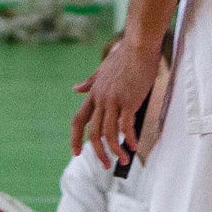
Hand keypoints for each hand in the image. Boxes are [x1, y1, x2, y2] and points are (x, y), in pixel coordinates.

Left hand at [72, 35, 159, 168]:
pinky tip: (135, 146)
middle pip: (93, 132)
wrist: (137, 47)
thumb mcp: (101, 71)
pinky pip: (126, 125)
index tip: (76, 152)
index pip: (78, 120)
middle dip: (97, 151)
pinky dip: (129, 138)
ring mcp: (113, 100)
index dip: (75, 138)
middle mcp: (100, 99)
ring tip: (123, 160)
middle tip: (105, 165)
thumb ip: (89, 83)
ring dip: (115, 150)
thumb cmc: (123, 58)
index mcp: (93, 94)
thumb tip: (75, 89)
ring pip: (109, 132)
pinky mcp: (128, 100)